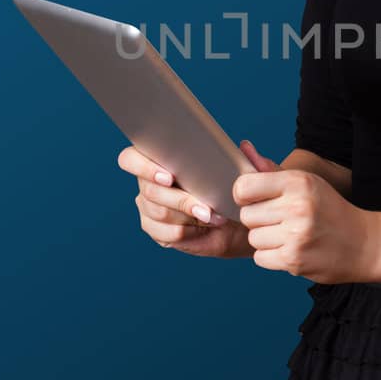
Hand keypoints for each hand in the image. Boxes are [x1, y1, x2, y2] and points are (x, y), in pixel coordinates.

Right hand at [116, 140, 271, 259]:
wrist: (237, 221)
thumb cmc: (234, 189)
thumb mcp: (247, 175)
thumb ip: (249, 161)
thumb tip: (245, 146)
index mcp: (159, 158)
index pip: (131, 159)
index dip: (143, 166)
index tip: (169, 176)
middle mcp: (147, 182)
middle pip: (149, 190)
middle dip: (179, 199)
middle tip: (205, 207)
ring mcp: (149, 207)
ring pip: (158, 211)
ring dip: (187, 215)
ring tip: (212, 216)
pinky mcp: (156, 230)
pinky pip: (164, 233)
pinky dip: (185, 232)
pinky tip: (201, 228)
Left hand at [232, 144, 377, 282]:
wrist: (365, 244)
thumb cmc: (331, 211)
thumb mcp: (308, 183)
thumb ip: (273, 172)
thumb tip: (244, 148)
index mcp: (298, 182)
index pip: (244, 186)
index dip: (244, 195)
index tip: (255, 200)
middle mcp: (297, 206)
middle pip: (247, 215)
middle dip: (259, 220)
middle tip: (281, 221)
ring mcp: (296, 234)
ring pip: (253, 238)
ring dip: (266, 240)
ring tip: (289, 236)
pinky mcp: (294, 259)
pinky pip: (260, 257)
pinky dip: (271, 256)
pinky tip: (291, 249)